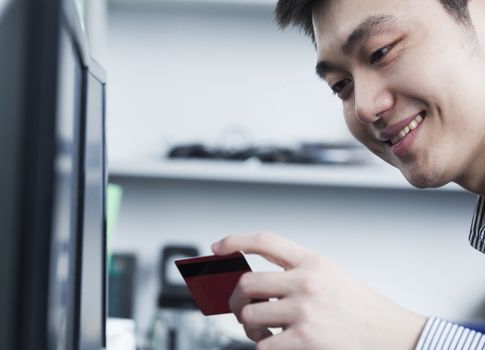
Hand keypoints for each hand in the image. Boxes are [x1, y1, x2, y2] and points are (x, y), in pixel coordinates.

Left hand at [211, 232, 426, 349]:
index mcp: (312, 261)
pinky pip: (262, 344)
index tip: (219, 247)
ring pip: (249, 315)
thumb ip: (294, 271)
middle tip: (238, 306)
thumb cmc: (357, 306)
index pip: (264, 240)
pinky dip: (261, 346)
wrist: (391, 334)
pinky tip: (272, 344)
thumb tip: (253, 282)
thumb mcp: (328, 274)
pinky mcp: (305, 340)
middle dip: (235, 297)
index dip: (236, 240)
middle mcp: (306, 282)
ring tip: (259, 329)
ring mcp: (305, 311)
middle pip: (247, 283)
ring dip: (248, 326)